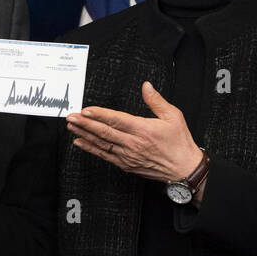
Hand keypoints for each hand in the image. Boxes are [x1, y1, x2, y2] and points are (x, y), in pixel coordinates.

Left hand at [66, 81, 202, 183]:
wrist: (185, 169)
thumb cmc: (180, 143)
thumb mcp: (173, 116)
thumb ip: (156, 101)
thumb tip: (146, 86)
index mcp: (143, 130)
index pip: (116, 120)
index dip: (99, 115)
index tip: (86, 110)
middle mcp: (133, 144)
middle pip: (104, 132)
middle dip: (85, 124)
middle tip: (71, 117)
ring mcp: (128, 156)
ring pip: (102, 144)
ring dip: (85, 134)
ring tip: (72, 127)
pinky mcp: (127, 165)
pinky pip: (105, 156)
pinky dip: (91, 149)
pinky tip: (81, 142)